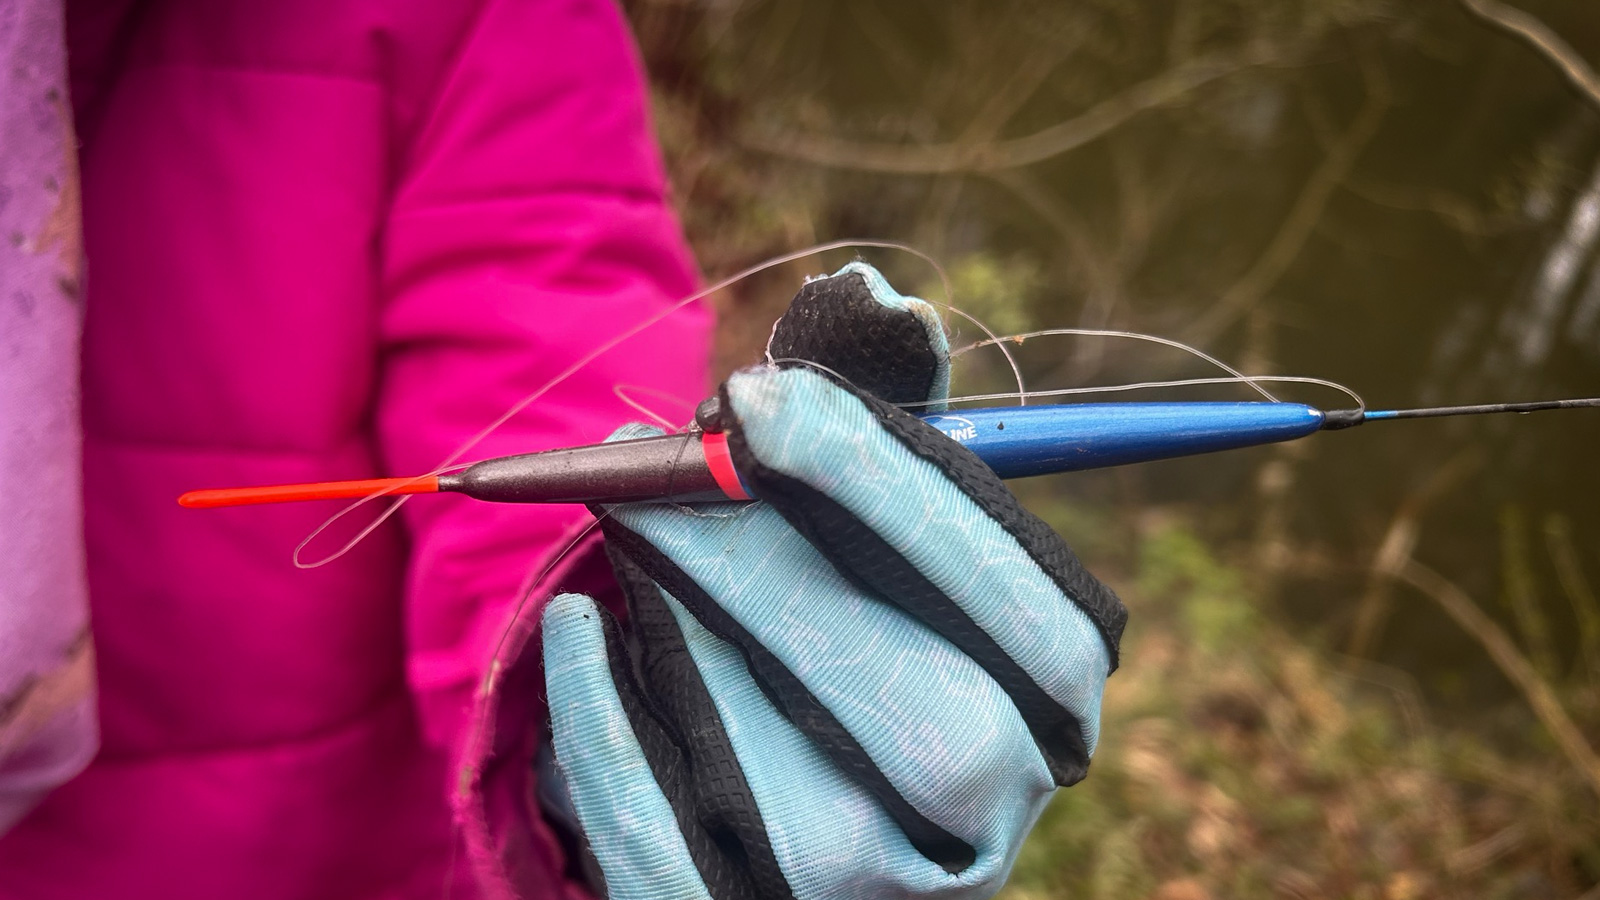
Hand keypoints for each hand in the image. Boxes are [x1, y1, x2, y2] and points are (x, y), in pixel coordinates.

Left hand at [541, 263, 1125, 899]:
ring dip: (687, 632)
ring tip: (620, 529)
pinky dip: (603, 732)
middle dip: (772, 567)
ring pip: (792, 788)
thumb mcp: (865, 532)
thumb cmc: (822, 626)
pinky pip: (666, 850)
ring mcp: (873, 898)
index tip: (766, 402)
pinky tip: (570, 630)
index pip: (1040, 623)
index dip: (905, 504)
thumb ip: (880, 426)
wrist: (745, 810)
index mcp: (1047, 715)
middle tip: (656, 465)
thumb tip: (878, 300)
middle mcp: (986, 826)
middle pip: (928, 714)